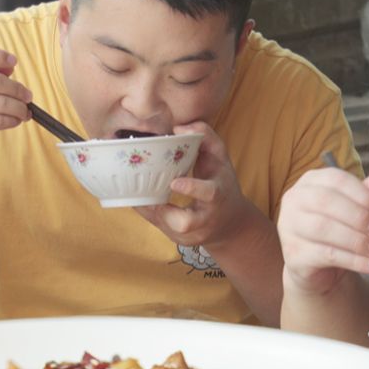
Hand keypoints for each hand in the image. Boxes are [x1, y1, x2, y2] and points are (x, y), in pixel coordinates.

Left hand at [134, 122, 251, 248]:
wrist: (231, 223)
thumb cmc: (222, 184)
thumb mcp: (221, 160)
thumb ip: (206, 138)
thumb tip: (179, 127)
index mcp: (219, 196)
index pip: (209, 194)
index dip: (192, 188)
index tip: (174, 182)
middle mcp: (206, 219)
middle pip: (184, 224)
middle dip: (162, 212)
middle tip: (146, 193)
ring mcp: (192, 235)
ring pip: (166, 229)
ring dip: (149, 211)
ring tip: (136, 194)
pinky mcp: (181, 241)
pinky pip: (159, 228)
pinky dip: (147, 213)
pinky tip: (137, 199)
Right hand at [276, 168, 368, 296]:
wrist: (319, 270)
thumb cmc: (338, 233)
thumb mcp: (354, 211)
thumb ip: (366, 195)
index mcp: (309, 182)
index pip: (336, 179)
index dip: (362, 195)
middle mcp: (293, 201)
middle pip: (326, 201)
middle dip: (358, 216)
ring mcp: (288, 228)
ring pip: (323, 228)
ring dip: (356, 240)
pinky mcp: (292, 254)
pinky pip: (326, 255)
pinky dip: (354, 261)